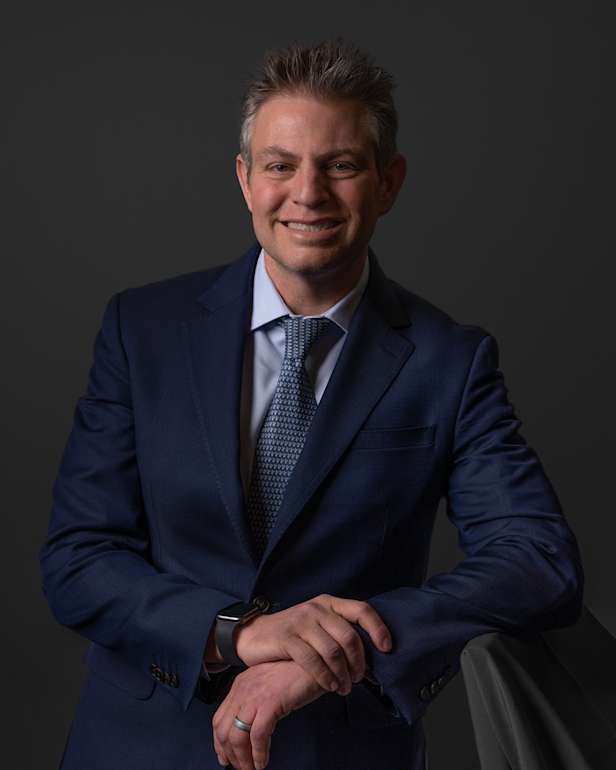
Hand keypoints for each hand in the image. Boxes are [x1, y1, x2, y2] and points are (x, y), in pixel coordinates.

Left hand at [212, 660, 324, 769]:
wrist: (316, 663)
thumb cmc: (297, 676)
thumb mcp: (268, 687)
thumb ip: (255, 703)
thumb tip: (247, 731)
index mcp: (241, 684)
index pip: (219, 719)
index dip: (219, 742)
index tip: (225, 757)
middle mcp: (243, 688)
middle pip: (224, 729)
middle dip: (230, 754)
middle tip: (241, 767)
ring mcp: (256, 695)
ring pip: (237, 736)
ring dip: (243, 758)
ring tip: (251, 768)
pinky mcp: (271, 702)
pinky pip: (258, 735)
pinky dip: (258, 753)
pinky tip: (263, 761)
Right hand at [235, 593, 391, 694]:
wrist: (254, 634)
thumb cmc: (292, 634)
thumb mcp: (317, 625)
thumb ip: (337, 631)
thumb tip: (368, 653)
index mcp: (328, 603)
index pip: (361, 610)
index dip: (378, 628)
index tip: (387, 648)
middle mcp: (317, 608)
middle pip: (350, 636)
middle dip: (358, 662)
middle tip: (357, 679)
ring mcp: (302, 622)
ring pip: (333, 650)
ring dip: (343, 674)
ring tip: (343, 687)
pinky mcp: (287, 638)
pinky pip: (313, 660)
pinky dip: (325, 676)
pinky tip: (329, 685)